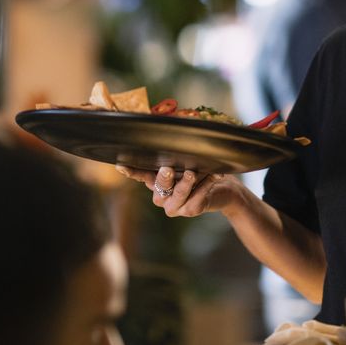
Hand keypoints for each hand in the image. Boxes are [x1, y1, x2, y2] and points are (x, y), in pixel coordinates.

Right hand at [115, 165, 239, 217]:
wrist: (224, 189)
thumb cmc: (202, 170)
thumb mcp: (187, 161)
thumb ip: (176, 154)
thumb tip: (172, 134)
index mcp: (156, 182)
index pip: (141, 175)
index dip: (131, 170)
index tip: (121, 164)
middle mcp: (161, 196)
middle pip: (159, 185)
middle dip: (164, 177)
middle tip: (169, 169)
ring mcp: (174, 206)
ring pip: (179, 192)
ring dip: (188, 180)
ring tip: (193, 172)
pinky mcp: (191, 210)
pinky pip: (196, 196)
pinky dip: (206, 184)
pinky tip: (215, 176)